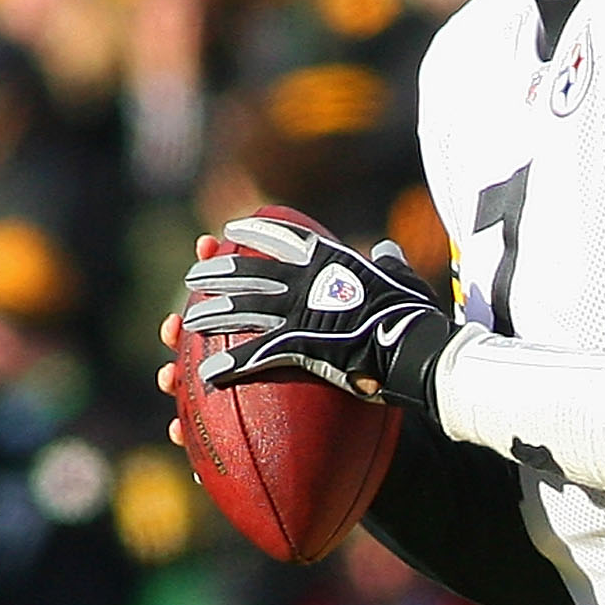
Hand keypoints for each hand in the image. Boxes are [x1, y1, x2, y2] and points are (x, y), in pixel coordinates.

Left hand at [180, 215, 451, 409]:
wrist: (418, 348)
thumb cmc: (417, 318)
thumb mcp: (405, 280)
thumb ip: (391, 264)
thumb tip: (387, 250)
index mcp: (330, 260)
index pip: (283, 237)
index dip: (254, 231)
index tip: (231, 228)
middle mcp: (306, 281)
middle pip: (248, 271)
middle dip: (216, 272)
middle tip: (194, 275)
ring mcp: (299, 312)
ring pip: (240, 310)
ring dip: (208, 315)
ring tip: (185, 322)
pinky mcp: (299, 345)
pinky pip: (253, 355)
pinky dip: (228, 366)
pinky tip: (207, 375)